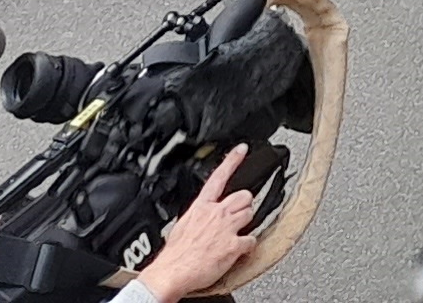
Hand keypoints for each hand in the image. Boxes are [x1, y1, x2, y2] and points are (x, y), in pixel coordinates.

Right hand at [137, 148, 266, 300]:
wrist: (171, 273)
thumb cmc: (174, 255)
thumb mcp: (182, 225)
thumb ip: (197, 216)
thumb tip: (201, 216)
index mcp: (201, 207)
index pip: (218, 177)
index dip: (232, 160)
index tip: (242, 149)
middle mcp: (216, 214)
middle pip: (243, 195)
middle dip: (244, 203)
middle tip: (238, 214)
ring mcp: (226, 228)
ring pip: (250, 213)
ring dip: (247, 222)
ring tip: (238, 232)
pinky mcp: (233, 246)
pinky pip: (251, 240)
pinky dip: (249, 246)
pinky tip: (241, 251)